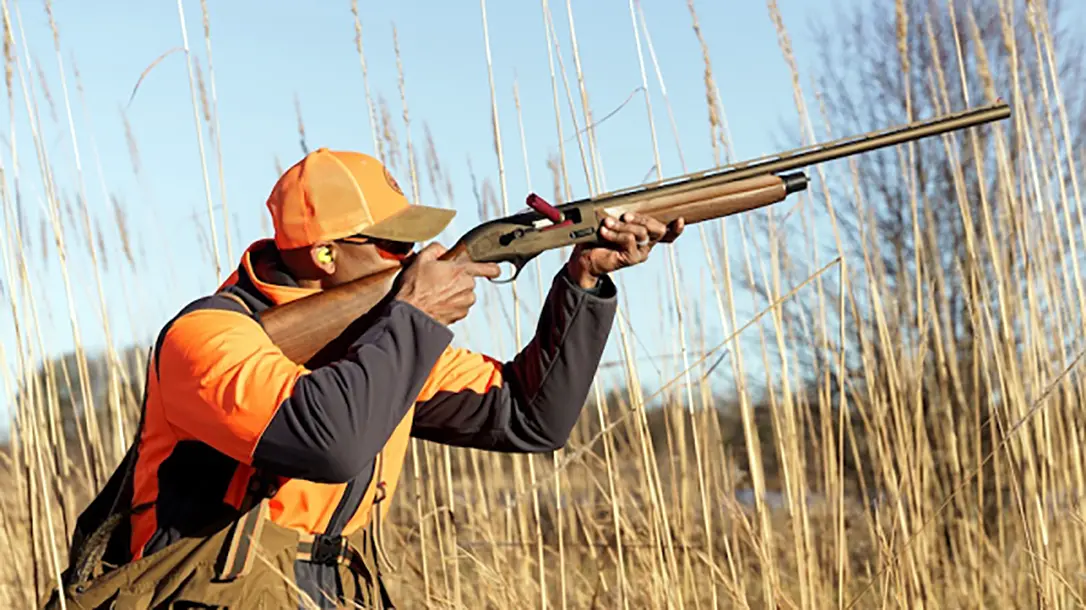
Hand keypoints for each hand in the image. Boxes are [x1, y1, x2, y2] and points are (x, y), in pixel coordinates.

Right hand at [393, 243, 500, 325]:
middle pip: (469, 280)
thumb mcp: (421, 260)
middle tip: (439, 282)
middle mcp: (467, 287)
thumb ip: (436, 249)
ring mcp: (465, 302)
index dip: (492, 268)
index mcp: (460, 271)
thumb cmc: (414, 288)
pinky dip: (452, 305)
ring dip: (455, 293)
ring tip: (436, 294)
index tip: (495, 270)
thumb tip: (443, 250)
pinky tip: (438, 304)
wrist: (410, 314)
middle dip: (457, 280)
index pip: (487, 268)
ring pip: (465, 294)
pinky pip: (460, 307)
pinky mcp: (461, 315)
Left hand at [566, 212, 684, 288]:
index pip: (667, 233)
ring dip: (622, 225)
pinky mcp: (632, 258)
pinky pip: (630, 241)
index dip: (676, 229)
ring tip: (607, 223)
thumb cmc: (598, 237)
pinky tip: (605, 232)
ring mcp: (641, 252)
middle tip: (626, 215)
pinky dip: (616, 234)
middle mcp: (647, 244)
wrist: (585, 258)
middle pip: (657, 229)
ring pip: (641, 233)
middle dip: (642, 219)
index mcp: (646, 234)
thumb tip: (626, 208)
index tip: (681, 220)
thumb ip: (624, 217)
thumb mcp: (612, 223)